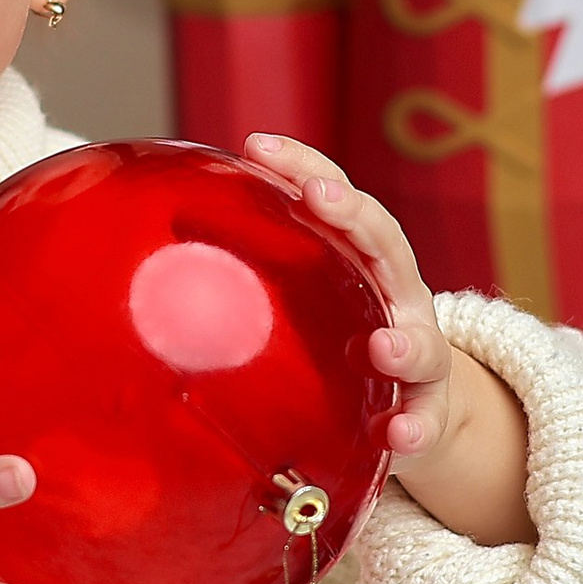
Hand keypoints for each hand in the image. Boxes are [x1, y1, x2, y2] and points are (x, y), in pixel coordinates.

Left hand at [243, 131, 534, 549]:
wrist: (409, 408)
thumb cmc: (339, 343)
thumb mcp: (298, 306)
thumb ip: (246, 282)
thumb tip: (155, 251)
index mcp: (361, 260)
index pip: (335, 200)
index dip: (302, 167)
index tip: (257, 145)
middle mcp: (396, 295)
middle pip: (384, 244)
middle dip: (353, 217)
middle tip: (320, 197)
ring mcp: (418, 350)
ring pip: (422, 339)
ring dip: (406, 341)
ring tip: (385, 347)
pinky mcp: (427, 408)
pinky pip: (427, 418)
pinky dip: (418, 426)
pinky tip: (400, 438)